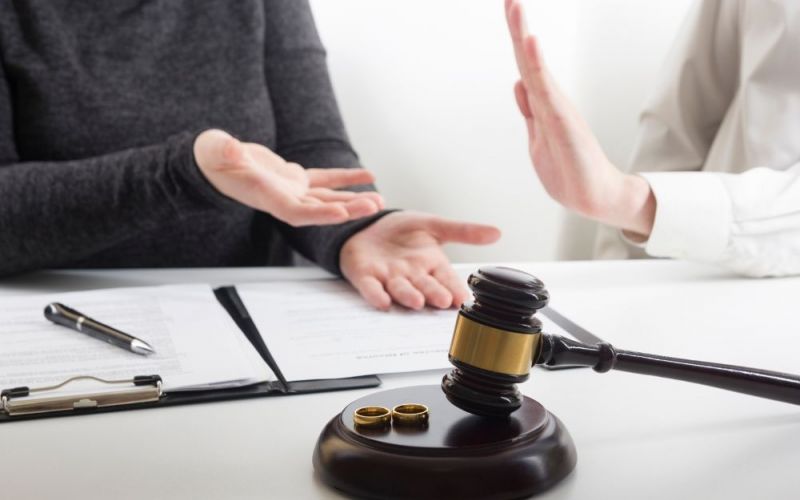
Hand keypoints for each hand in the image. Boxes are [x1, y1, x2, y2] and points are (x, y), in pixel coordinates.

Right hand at [193, 129, 383, 225]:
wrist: (214, 161)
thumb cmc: (213, 158)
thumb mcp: (215, 151)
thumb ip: (224, 152)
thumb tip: (231, 150)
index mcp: (266, 197)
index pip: (296, 212)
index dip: (320, 214)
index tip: (342, 213)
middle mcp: (282, 199)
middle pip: (320, 210)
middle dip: (347, 210)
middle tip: (374, 207)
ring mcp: (291, 190)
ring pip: (327, 198)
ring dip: (353, 200)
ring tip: (379, 200)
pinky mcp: (295, 178)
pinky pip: (326, 180)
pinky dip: (346, 178)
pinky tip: (368, 175)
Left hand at [340, 212, 500, 309]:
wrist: (368, 225)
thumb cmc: (403, 231)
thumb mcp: (434, 225)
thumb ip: (463, 231)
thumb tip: (497, 233)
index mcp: (431, 264)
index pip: (447, 278)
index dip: (454, 288)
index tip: (464, 298)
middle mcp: (412, 275)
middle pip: (425, 286)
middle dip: (434, 293)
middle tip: (443, 301)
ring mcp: (389, 278)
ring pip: (400, 289)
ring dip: (408, 296)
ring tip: (417, 301)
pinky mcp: (366, 277)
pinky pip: (371, 288)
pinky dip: (376, 295)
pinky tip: (382, 301)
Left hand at [504, 0, 654, 236]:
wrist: (595, 197)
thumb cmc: (570, 171)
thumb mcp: (539, 138)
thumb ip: (530, 111)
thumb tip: (518, 84)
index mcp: (544, 106)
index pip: (525, 67)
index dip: (516, 40)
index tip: (510, 10)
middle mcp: (551, 101)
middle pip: (529, 59)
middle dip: (518, 27)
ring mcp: (558, 109)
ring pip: (535, 68)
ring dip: (523, 37)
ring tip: (515, 8)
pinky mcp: (563, 122)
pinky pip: (545, 89)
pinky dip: (536, 65)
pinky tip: (529, 43)